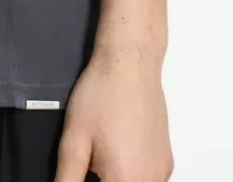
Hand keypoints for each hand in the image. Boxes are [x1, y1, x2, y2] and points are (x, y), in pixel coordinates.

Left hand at [54, 47, 172, 181]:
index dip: (84, 180)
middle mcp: (151, 180)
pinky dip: (128, 171)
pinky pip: (146, 176)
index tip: (81, 167)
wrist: (129, 63)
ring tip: (99, 150)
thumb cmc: (103, 94)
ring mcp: (162, 171)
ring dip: (114, 177)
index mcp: (126, 180)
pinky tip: (114, 147)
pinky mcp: (166, 160)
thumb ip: (67, 176)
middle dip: (100, 178)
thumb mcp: (74, 139)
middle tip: (87, 159)